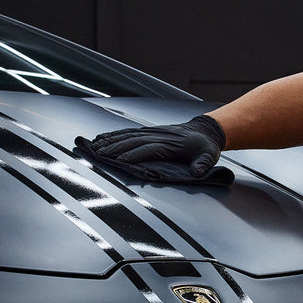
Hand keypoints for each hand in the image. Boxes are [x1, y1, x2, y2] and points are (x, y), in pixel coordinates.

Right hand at [81, 114, 225, 177]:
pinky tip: (101, 139)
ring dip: (110, 141)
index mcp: (169, 143)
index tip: (119, 161)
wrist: (205, 130)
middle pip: (132, 141)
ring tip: (93, 146)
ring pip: (127, 136)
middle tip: (97, 155)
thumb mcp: (208, 156)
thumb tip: (197, 172)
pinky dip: (113, 135)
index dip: (134, 155)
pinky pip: (128, 132)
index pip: (148, 149)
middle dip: (114, 148)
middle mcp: (157, 135)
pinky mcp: (148, 131)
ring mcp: (151, 132)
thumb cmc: (204, 146)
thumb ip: (202, 164)